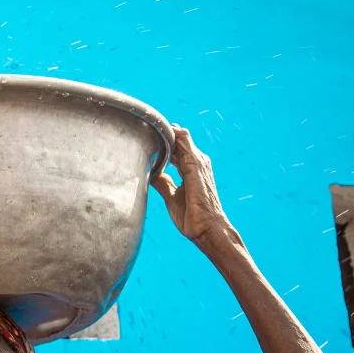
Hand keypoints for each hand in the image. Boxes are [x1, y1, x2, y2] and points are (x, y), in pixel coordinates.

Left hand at [151, 125, 234, 249]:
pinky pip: (184, 144)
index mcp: (190, 168)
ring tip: (150, 125)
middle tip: (146, 126)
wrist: (207, 228)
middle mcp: (196, 162)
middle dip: (163, 133)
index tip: (148, 134)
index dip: (163, 140)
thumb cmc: (192, 216)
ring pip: (182, 138)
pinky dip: (173, 137)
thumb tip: (151, 174)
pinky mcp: (196, 166)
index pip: (176, 147)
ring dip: (167, 131)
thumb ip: (163, 183)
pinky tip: (161, 133)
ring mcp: (198, 163)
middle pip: (179, 139)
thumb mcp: (171, 196)